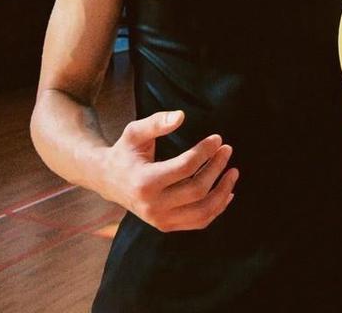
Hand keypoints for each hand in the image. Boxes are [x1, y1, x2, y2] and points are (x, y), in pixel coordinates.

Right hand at [99, 110, 238, 230]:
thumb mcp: (135, 131)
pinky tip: (227, 192)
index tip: (217, 138)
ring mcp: (160, 220)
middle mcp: (152, 206)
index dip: (205, 151)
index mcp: (144, 182)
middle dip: (217, 168)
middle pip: (197, 190)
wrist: (108, 180)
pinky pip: (198, 222)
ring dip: (223, 191)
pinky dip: (217, 208)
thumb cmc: (125, 151)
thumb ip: (157, 122)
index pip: (185, 167)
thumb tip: (181, 115)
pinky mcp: (166, 226)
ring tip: (233, 171)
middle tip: (227, 149)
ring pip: (202, 212)